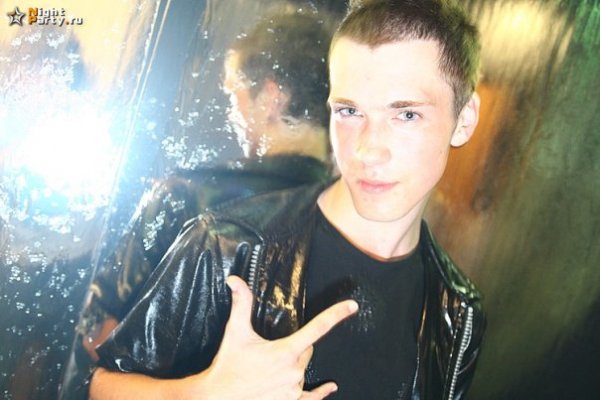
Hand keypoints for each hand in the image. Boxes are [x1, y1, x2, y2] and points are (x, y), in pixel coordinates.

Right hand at [190, 275, 357, 399]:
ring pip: (304, 370)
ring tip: (270, 369)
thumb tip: (235, 280)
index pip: (318, 328)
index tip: (352, 305)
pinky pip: (311, 398)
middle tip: (271, 350)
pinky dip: (320, 393)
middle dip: (296, 347)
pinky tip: (330, 388)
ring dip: (294, 366)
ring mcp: (294, 389)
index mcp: (286, 351)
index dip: (336, 314)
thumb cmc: (228, 365)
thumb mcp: (236, 332)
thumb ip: (241, 304)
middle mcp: (295, 371)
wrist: (218, 397)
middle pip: (308, 350)